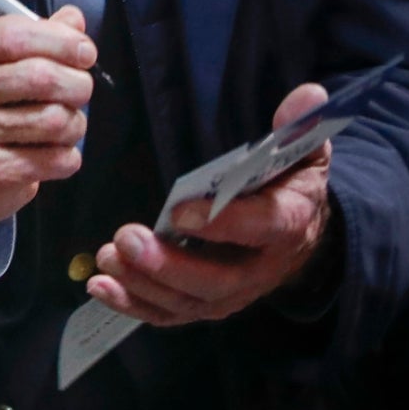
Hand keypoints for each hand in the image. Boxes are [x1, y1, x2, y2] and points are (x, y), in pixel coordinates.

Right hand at [0, 6, 95, 232]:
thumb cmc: (2, 110)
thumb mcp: (14, 65)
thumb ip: (44, 38)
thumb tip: (73, 19)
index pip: (15, 35)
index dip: (60, 40)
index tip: (87, 52)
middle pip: (40, 77)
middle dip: (78, 84)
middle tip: (82, 92)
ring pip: (53, 120)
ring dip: (75, 124)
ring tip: (66, 127)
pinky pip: (54, 158)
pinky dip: (68, 158)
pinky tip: (55, 154)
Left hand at [87, 81, 332, 326]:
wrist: (303, 236)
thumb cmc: (293, 186)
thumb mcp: (306, 151)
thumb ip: (301, 126)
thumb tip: (308, 96)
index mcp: (288, 224)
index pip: (261, 227)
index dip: (221, 223)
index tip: (178, 211)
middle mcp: (260, 270)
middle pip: (216, 282)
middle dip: (168, 266)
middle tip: (127, 238)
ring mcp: (232, 294)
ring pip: (188, 303)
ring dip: (144, 284)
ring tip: (108, 256)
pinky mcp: (206, 304)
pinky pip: (170, 313)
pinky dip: (134, 304)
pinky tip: (100, 286)